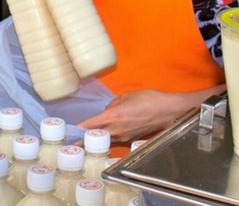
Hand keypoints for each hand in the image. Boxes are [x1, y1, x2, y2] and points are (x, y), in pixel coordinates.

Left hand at [78, 88, 208, 142]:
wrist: (168, 111)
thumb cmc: (149, 99)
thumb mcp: (128, 95)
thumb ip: (114, 103)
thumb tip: (108, 109)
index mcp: (114, 115)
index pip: (91, 124)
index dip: (79, 129)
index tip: (69, 133)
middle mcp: (117, 129)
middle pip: (95, 137)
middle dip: (83, 140)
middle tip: (72, 142)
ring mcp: (125, 135)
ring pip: (106, 140)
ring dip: (96, 140)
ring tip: (85, 140)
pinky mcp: (132, 138)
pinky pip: (117, 139)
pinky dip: (110, 138)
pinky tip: (106, 136)